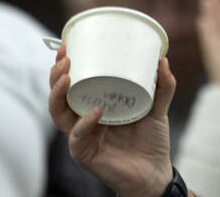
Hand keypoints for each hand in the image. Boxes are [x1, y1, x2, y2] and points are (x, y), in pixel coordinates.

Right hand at [48, 46, 174, 196]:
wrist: (154, 172)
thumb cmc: (151, 141)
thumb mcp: (158, 108)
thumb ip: (163, 86)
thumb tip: (163, 58)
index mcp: (96, 105)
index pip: (74, 83)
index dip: (65, 66)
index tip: (68, 45)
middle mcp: (84, 119)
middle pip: (59, 96)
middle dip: (56, 76)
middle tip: (65, 59)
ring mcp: (83, 136)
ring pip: (59, 114)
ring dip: (58, 95)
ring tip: (68, 77)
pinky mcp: (85, 153)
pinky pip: (77, 137)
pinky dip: (84, 123)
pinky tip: (95, 112)